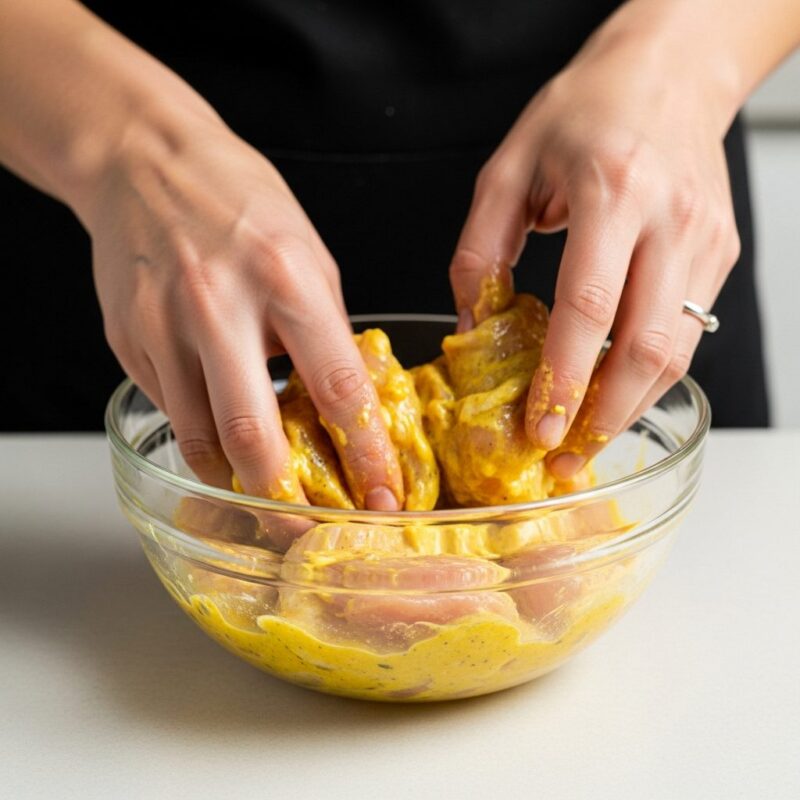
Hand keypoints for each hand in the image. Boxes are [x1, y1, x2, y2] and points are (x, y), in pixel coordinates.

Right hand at [88, 106, 402, 509]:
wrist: (144, 161)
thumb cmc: (238, 200)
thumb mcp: (309, 252)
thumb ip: (327, 329)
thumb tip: (345, 399)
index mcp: (285, 278)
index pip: (338, 386)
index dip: (366, 453)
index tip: (384, 494)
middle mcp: (220, 306)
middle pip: (254, 434)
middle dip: (288, 501)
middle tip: (314, 533)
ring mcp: (164, 327)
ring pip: (201, 439)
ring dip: (239, 486)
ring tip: (267, 507)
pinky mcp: (128, 341)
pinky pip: (172, 412)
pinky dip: (203, 443)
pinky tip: (224, 450)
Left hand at [449, 12, 740, 477]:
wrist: (667, 74)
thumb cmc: (584, 112)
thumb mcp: (507, 169)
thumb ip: (481, 251)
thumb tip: (471, 327)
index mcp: (611, 190)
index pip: (589, 306)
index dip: (564, 377)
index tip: (541, 429)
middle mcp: (669, 219)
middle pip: (647, 345)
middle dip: (605, 415)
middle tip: (567, 458)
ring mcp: (704, 240)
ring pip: (677, 350)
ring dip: (630, 405)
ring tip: (588, 439)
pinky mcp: (720, 254)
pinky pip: (688, 330)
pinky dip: (649, 371)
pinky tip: (615, 389)